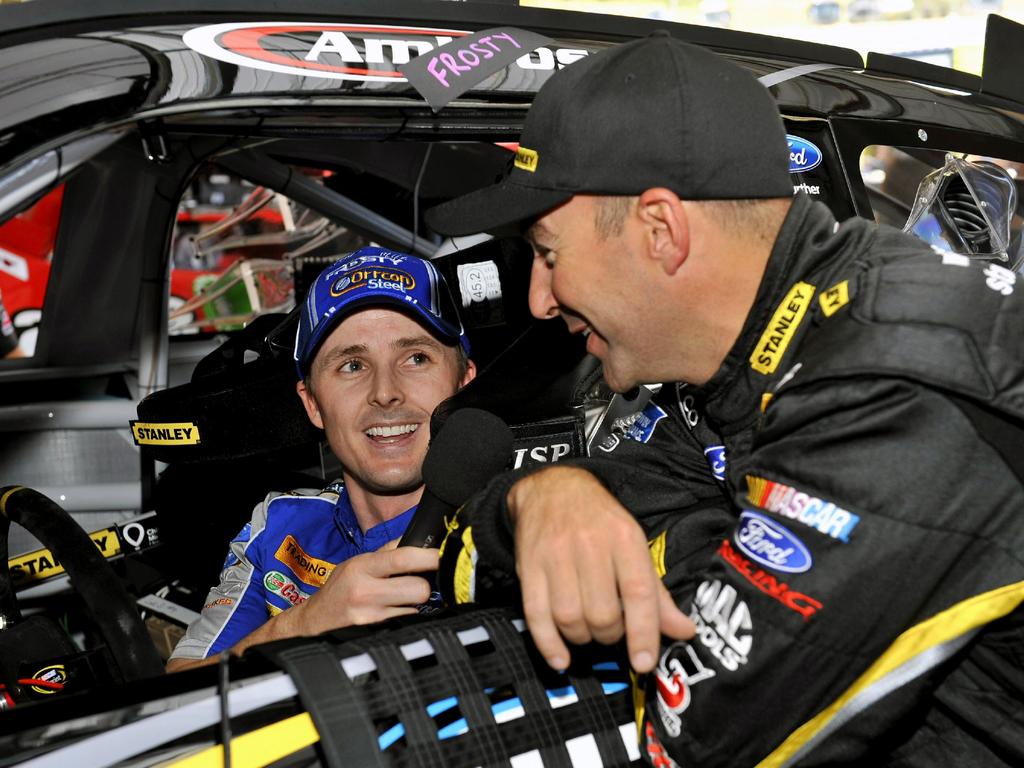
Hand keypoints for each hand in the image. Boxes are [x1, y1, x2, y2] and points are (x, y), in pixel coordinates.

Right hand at [284, 539, 438, 635]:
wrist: (315, 621)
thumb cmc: (341, 588)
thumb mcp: (358, 563)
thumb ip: (388, 551)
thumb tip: (420, 541)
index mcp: (363, 567)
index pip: (403, 558)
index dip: (429, 557)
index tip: (444, 555)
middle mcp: (366, 592)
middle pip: (418, 588)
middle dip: (424, 585)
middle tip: (417, 582)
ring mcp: (371, 617)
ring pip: (415, 608)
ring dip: (414, 603)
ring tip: (398, 598)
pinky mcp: (376, 634)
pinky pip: (406, 622)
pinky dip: (406, 616)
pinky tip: (393, 612)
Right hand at [507, 466, 693, 672]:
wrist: (552, 488)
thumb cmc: (599, 522)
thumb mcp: (633, 545)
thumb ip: (656, 594)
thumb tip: (683, 631)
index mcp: (624, 538)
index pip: (638, 592)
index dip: (643, 632)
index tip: (644, 662)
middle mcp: (590, 544)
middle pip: (602, 613)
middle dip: (610, 634)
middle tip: (611, 628)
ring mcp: (555, 555)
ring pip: (570, 618)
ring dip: (582, 637)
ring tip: (588, 629)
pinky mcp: (528, 566)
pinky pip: (536, 615)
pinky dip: (549, 644)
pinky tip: (560, 657)